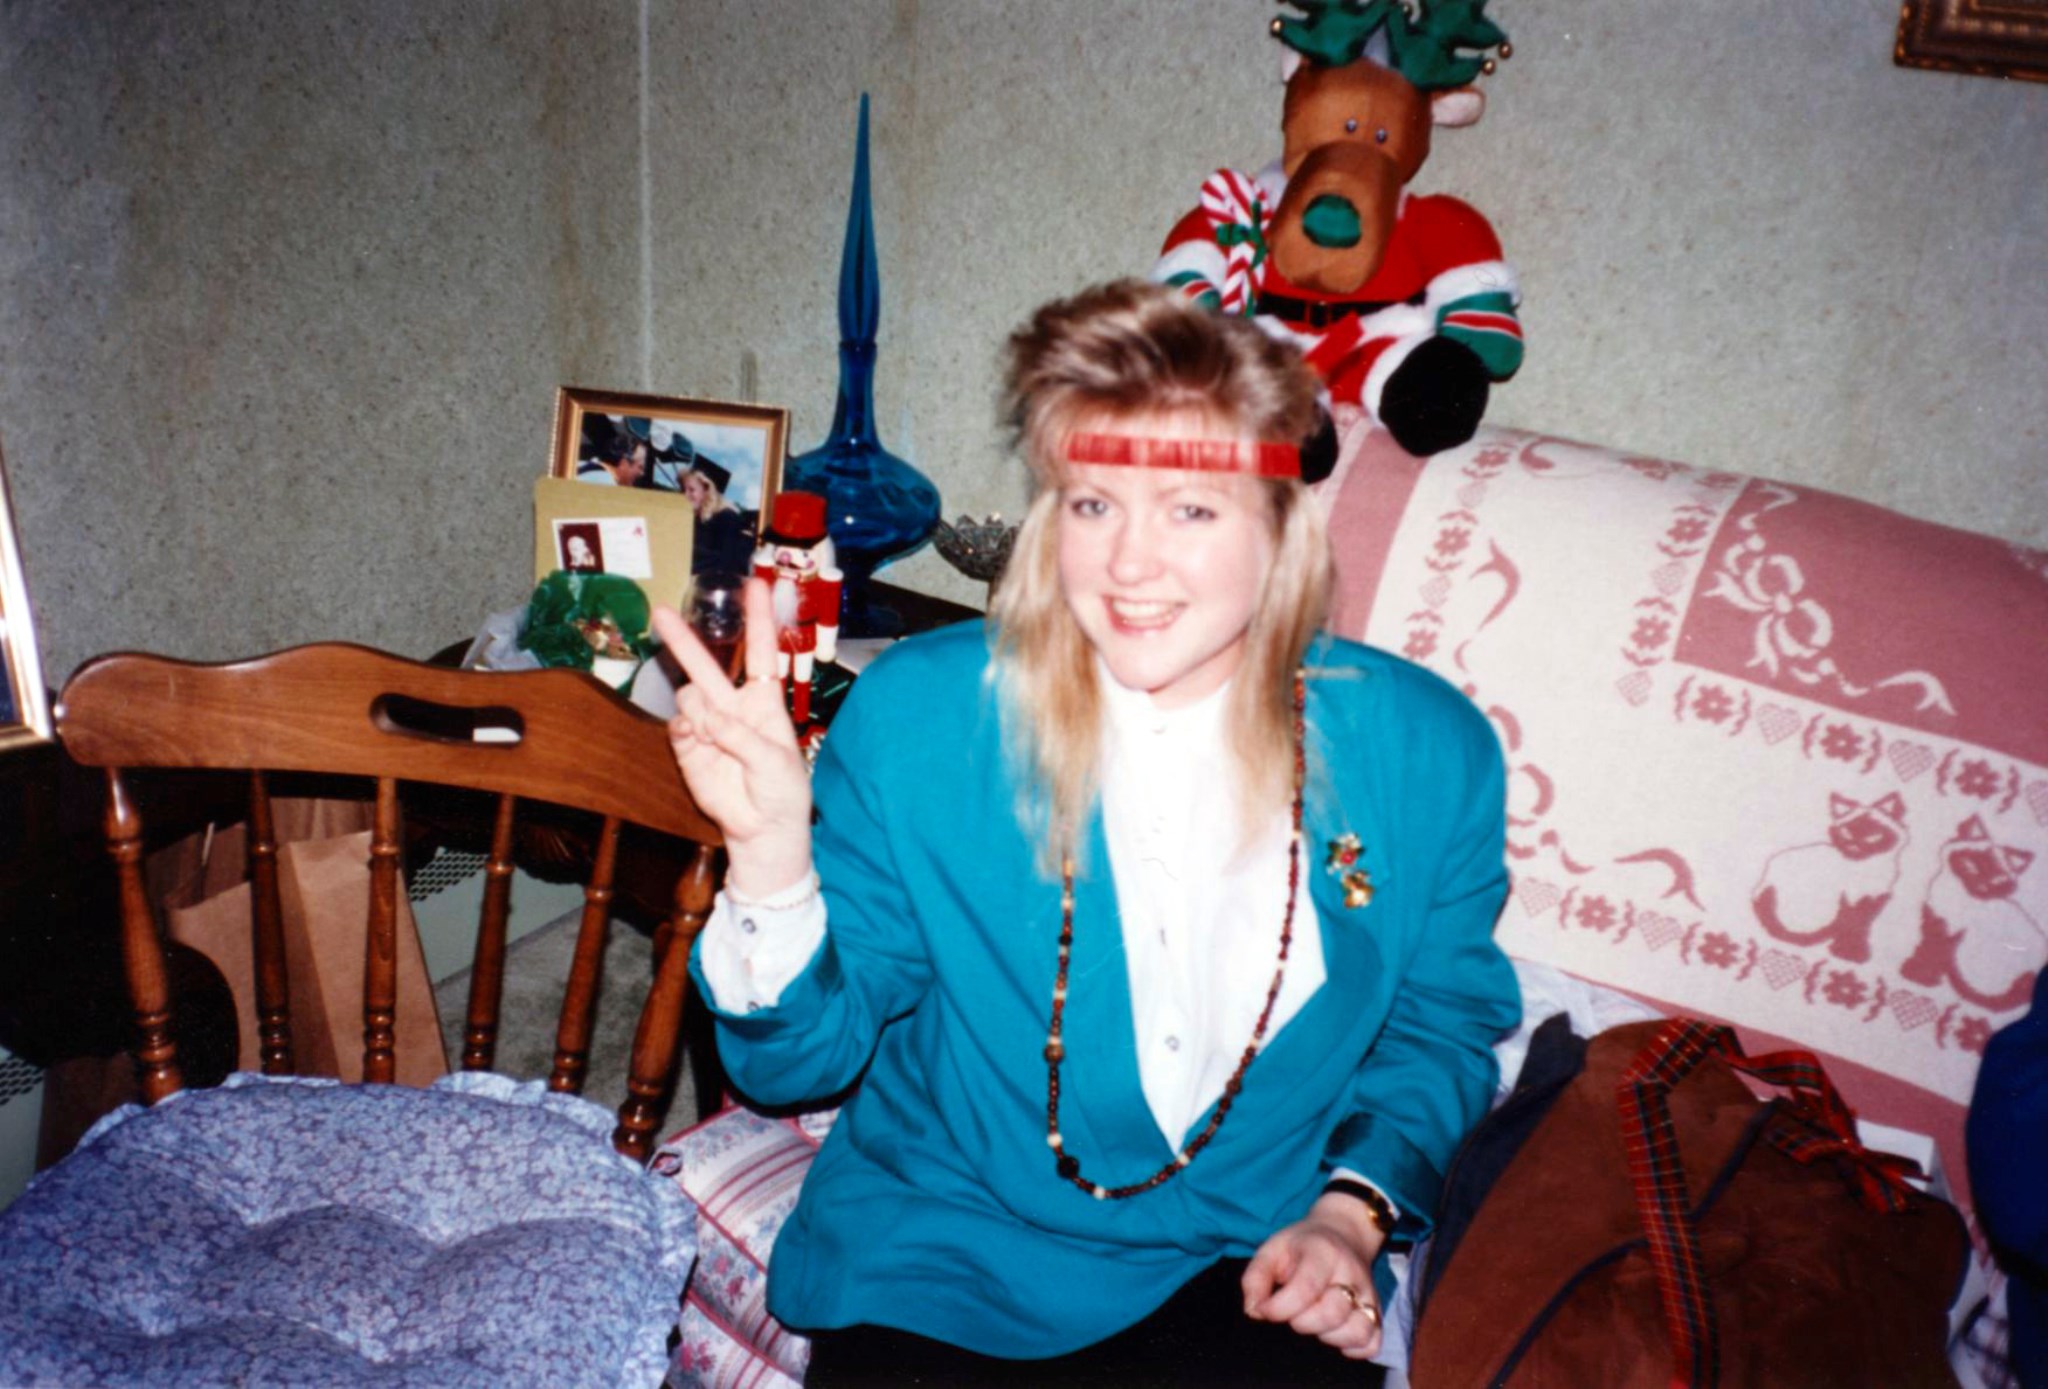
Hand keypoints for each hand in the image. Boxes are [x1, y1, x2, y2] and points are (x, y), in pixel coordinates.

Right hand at [652, 579, 813, 895]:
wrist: (762, 831)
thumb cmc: (782, 793)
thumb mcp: (776, 762)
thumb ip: (743, 738)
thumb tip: (707, 720)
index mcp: (764, 704)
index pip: (760, 653)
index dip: (758, 620)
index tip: (756, 584)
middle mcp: (733, 709)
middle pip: (707, 665)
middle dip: (683, 640)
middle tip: (658, 613)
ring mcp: (708, 727)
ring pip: (689, 696)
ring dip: (699, 710)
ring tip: (716, 737)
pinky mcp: (688, 748)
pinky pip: (679, 726)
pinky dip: (688, 731)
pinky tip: (701, 743)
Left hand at [1241, 1193, 1386, 1359]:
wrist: (1344, 1232)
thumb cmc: (1302, 1245)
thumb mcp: (1272, 1248)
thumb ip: (1255, 1278)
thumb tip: (1254, 1311)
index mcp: (1324, 1252)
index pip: (1306, 1288)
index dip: (1279, 1307)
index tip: (1265, 1309)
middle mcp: (1351, 1274)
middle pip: (1332, 1313)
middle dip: (1302, 1322)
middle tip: (1292, 1313)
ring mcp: (1368, 1294)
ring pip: (1358, 1331)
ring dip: (1329, 1337)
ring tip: (1314, 1322)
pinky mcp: (1376, 1312)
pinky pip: (1372, 1343)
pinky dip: (1353, 1348)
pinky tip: (1334, 1334)